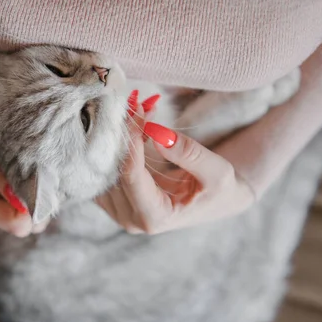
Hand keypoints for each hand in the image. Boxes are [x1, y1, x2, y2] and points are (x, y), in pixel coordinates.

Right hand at [0, 72, 46, 236]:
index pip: (16, 223)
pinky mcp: (8, 199)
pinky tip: (34, 168)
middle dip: (39, 202)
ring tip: (35, 165)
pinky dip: (38, 189)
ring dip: (40, 194)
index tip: (41, 180)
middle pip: (28, 224)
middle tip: (41, 169)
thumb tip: (25, 203)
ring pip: (34, 215)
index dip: (34, 207)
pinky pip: (33, 203)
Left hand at [96, 91, 254, 234]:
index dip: (132, 141)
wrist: (213, 202)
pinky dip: (113, 144)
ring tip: (137, 109)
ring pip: (103, 168)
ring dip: (117, 136)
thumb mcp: (218, 173)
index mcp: (155, 218)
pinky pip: (102, 169)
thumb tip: (156, 132)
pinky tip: (129, 124)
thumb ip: (190, 154)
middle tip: (136, 102)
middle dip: (123, 134)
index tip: (138, 110)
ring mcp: (117, 211)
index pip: (131, 177)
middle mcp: (130, 219)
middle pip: (113, 171)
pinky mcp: (113, 200)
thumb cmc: (219, 191)